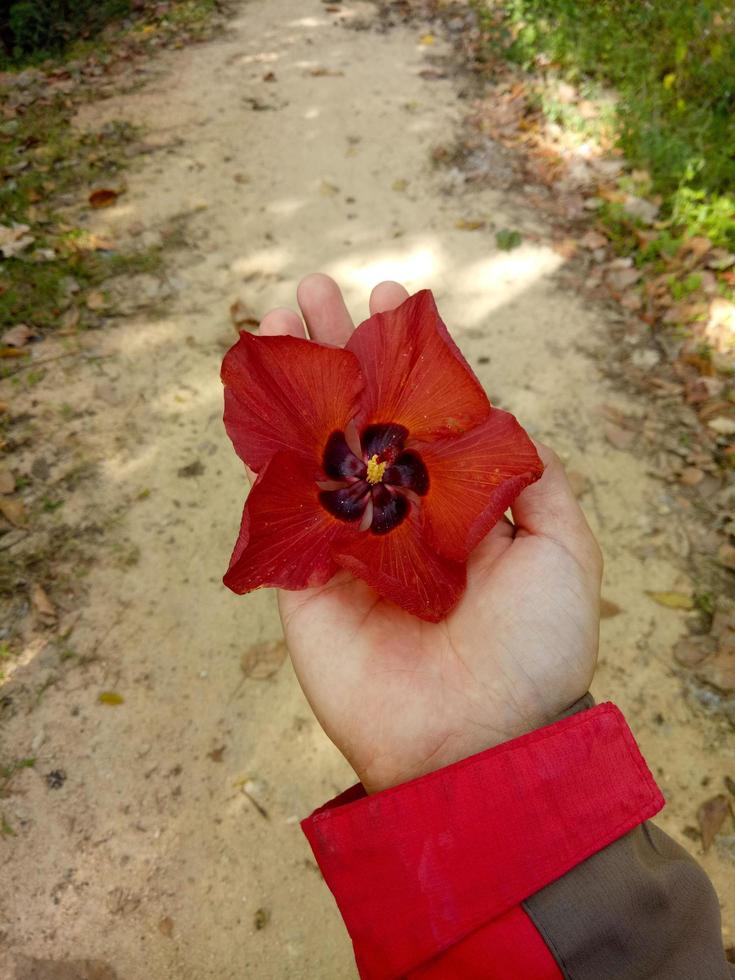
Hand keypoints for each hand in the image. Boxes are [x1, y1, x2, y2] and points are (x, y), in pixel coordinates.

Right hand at [258, 274, 601, 793]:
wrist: (477, 741)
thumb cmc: (535, 648)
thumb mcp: (564, 551)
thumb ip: (539, 482)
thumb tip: (510, 422)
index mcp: (458, 503)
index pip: (423, 413)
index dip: (404, 356)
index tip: (389, 299)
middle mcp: (399, 514)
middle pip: (360, 416)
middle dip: (337, 351)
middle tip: (315, 290)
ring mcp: (347, 542)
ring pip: (313, 447)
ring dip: (293, 384)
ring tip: (275, 317)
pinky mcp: (304, 578)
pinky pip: (278, 505)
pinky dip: (263, 450)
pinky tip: (254, 396)